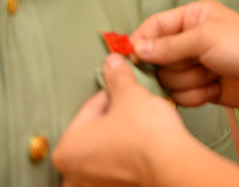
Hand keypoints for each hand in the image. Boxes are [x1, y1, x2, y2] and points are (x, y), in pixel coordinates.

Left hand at [53, 55, 200, 186]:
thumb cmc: (146, 137)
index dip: (113, 94)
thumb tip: (113, 64)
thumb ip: (117, 77)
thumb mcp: (130, 95)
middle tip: (134, 109)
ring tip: (141, 127)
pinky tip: (144, 145)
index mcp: (66, 150)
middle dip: (114, 118)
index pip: (89, 109)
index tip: (125, 92)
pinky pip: (120, 165)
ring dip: (121, 136)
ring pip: (107, 149)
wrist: (172, 163)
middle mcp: (74, 174)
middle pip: (95, 132)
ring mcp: (96, 185)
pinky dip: (129, 155)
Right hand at [131, 1, 238, 108]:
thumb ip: (168, 45)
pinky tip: (215, 88)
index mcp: (193, 18)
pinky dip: (197, 95)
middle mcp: (191, 40)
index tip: (131, 59)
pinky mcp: (202, 88)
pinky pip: (181, 97)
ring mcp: (196, 65)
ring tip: (212, 74)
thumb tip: (137, 49)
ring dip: (189, 82)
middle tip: (196, 63)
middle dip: (175, 66)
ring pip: (168, 81)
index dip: (140, 43)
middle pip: (157, 59)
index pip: (153, 27)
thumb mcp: (204, 38)